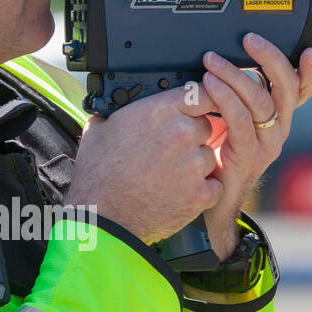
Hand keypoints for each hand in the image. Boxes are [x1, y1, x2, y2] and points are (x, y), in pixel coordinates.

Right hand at [66, 83, 226, 245]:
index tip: (202, 105)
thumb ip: (118, 111)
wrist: (103, 219)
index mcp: (159, 111)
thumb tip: (116, 103)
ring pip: (209, 156)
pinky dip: (200, 191)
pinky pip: (213, 185)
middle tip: (170, 152)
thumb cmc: (97, 177)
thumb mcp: (99, 130)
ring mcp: (194, 165)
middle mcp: (181, 133)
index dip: (203, 99)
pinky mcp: (200, 194)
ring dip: (196, 165)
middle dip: (193, 137)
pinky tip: (178, 194)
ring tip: (168, 177)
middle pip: (206, 126)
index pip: (200, 92)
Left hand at [198, 34, 311, 256]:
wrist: (216, 207)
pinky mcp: (247, 156)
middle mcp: (277, 132)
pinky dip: (224, 97)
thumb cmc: (219, 162)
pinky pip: (239, 119)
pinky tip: (210, 83)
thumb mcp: (234, 127)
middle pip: (286, 89)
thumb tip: (228, 66)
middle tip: (250, 38)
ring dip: (237, 74)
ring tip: (213, 60)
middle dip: (270, 58)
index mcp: (278, 122)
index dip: (309, 72)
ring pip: (261, 100)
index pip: (301, 92)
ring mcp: (265, 146)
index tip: (308, 51)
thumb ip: (237, 102)